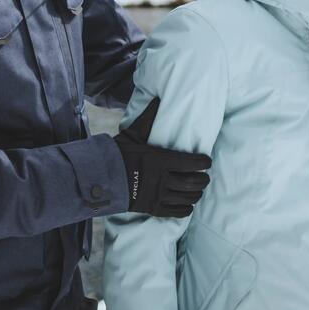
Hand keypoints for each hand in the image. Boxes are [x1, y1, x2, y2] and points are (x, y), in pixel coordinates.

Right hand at [113, 98, 211, 216]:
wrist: (101, 179)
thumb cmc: (119, 154)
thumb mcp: (133, 133)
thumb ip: (149, 118)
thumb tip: (157, 97)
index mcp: (161, 159)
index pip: (193, 163)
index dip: (204, 162)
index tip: (207, 161)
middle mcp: (162, 179)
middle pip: (193, 182)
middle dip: (203, 180)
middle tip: (205, 176)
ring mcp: (158, 195)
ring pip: (188, 198)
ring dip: (197, 194)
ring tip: (198, 189)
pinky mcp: (153, 209)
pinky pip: (177, 212)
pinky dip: (186, 209)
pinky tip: (188, 205)